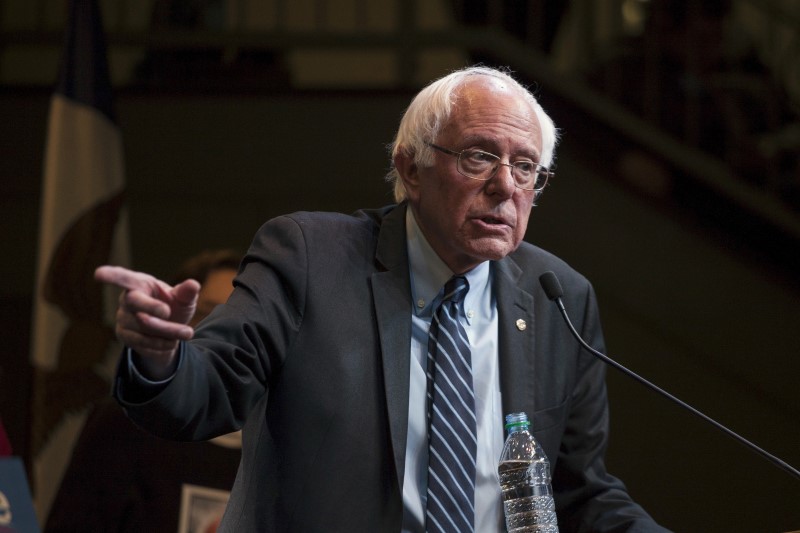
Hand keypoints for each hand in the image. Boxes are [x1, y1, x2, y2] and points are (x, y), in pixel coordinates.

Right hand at [94, 265, 200, 379]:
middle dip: (152, 308)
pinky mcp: (123, 336)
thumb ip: (187, 293)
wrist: (169, 333)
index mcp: (141, 284)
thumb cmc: (174, 307)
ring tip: (187, 333)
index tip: (98, 273)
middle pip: (135, 303)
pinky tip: (171, 342)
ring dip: (168, 331)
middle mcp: (127, 300)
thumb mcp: (184, 300)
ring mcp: (123, 319)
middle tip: (168, 313)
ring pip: (143, 326)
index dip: (112, 276)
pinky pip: (142, 343)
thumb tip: (193, 284)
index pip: (124, 278)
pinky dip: (161, 344)